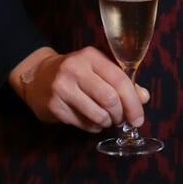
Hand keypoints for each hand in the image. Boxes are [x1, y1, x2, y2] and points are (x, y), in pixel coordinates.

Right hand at [10, 46, 148, 131]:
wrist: (38, 75)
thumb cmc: (76, 72)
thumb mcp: (99, 69)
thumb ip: (123, 81)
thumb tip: (144, 97)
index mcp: (91, 57)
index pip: (120, 81)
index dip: (133, 102)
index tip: (139, 118)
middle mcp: (75, 70)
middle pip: (109, 100)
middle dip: (120, 115)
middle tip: (122, 120)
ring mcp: (61, 88)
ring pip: (96, 115)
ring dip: (107, 123)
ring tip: (107, 120)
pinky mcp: (53, 106)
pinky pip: (82, 124)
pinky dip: (93, 127)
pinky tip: (92, 121)